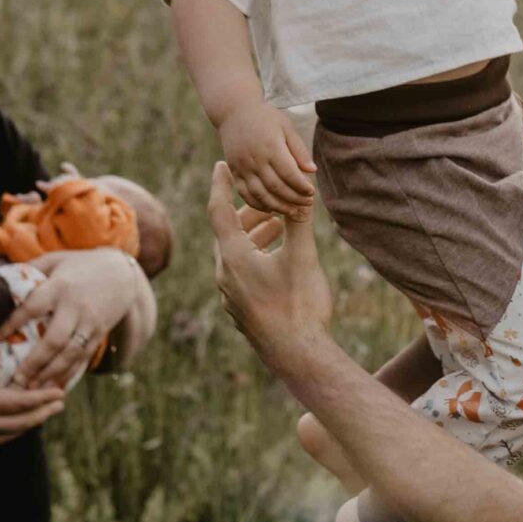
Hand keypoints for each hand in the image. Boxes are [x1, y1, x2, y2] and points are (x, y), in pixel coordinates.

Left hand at [0, 248, 141, 385]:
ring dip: (50, 374)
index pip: (33, 306)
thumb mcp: (56, 260)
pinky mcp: (99, 334)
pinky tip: (53, 387)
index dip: (13, 322)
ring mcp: (90, 323)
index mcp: (60, 287)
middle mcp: (76, 307)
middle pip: (54, 340)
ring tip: (31, 388)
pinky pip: (83, 358)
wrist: (122, 273)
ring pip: (70, 354)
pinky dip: (69, 374)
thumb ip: (31, 270)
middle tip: (15, 379)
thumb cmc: (80, 265)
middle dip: (34, 362)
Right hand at [0, 355, 67, 456]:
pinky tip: (11, 428)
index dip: (41, 398)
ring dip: (28, 425)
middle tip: (60, 404)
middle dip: (43, 413)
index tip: (59, 392)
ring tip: (42, 416)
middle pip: (20, 423)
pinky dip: (9, 433)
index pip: (17, 402)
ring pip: (9, 435)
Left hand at [208, 162, 333, 372]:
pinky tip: (274, 262)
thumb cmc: (299, 305)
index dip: (221, 185)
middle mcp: (225, 276)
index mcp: (234, 257)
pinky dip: (253, 259)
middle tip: (265, 200)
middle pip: (228, 234)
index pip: (219, 211)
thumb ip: (299, 221)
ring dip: (253, 237)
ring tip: (277, 227)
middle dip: (247, 213)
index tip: (221, 165)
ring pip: (234, 256)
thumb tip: (303, 191)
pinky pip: (240, 276)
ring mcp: (231, 297)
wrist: (297, 356)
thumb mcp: (302, 257)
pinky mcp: (241, 311)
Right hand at [219, 100, 317, 215]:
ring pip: (260, 194)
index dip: (302, 187)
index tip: (312, 193)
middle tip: (307, 204)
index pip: (289, 174)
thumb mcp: (286, 126)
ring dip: (278, 206)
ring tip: (292, 211)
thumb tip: (312, 171)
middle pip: (276, 187)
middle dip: (294, 199)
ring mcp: (242, 167)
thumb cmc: (265, 117)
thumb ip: (298, 149)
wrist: (233, 111)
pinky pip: (245, 194)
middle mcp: (254, 159)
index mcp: (270, 147)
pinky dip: (258, 204)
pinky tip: (271, 208)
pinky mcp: (234, 172)